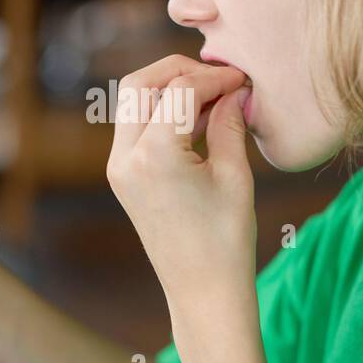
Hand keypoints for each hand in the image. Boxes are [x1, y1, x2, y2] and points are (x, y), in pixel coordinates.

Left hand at [106, 54, 256, 305]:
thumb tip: (234, 90)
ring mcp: (118, 168)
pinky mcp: (122, 177)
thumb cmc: (227, 239)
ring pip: (133, 102)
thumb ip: (229, 123)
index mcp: (155, 155)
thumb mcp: (235, 175)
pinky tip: (198, 120)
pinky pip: (136, 128)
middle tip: (219, 79)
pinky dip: (163, 113)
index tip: (243, 81)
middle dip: (180, 71)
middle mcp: (126, 157)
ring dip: (170, 90)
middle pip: (140, 84)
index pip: (181, 90)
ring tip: (214, 99)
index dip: (215, 79)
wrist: (202, 291)